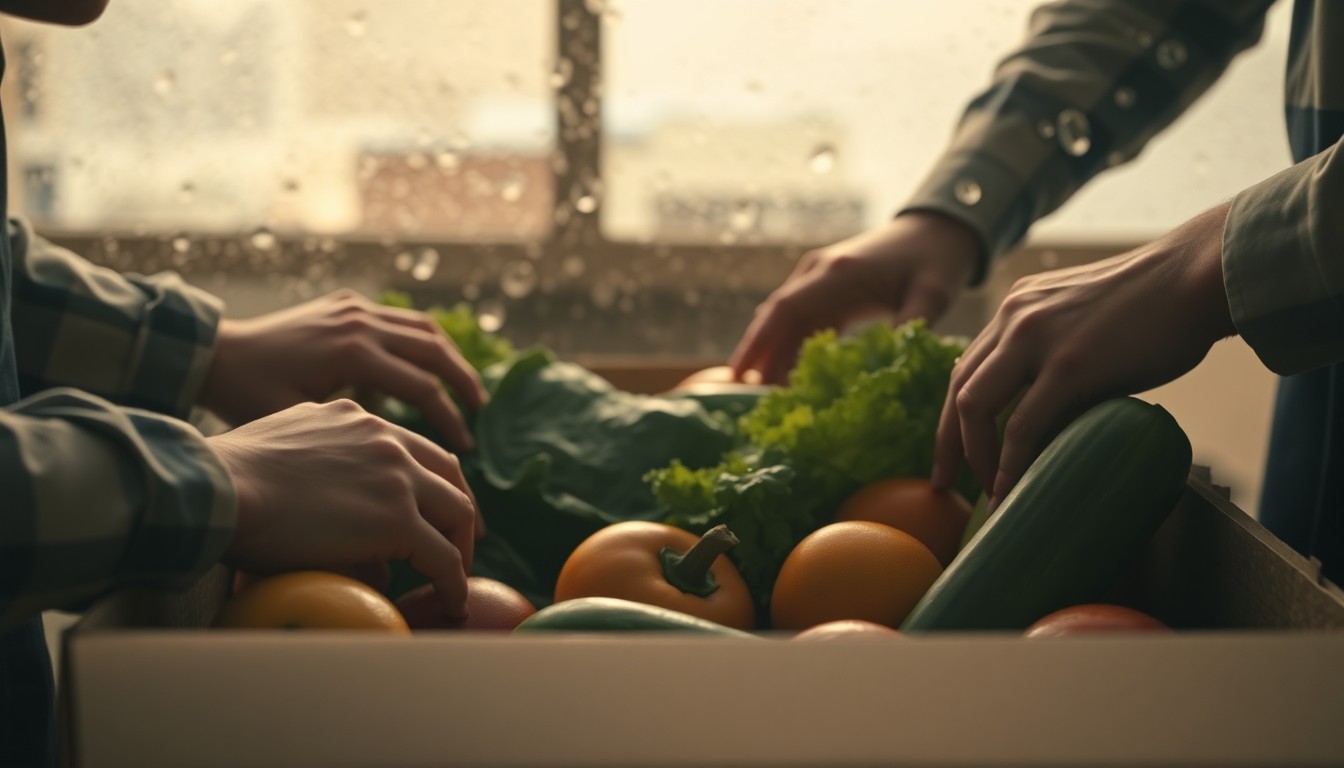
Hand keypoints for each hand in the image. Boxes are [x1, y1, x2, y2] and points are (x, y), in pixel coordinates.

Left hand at [199, 290, 487, 451]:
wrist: (212, 354)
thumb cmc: (247, 400)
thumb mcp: (300, 427)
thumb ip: (351, 443)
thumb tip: (397, 470)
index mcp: (352, 355)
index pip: (422, 389)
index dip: (449, 422)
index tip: (464, 450)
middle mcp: (360, 323)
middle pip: (435, 350)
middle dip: (464, 383)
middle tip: (480, 413)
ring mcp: (354, 309)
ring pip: (423, 328)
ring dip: (450, 358)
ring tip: (466, 387)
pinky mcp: (346, 304)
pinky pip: (398, 319)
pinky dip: (421, 341)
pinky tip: (427, 365)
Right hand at [210, 399, 479, 617]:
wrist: (216, 486)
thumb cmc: (227, 479)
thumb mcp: (285, 451)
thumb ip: (323, 473)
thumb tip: (340, 511)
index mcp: (356, 418)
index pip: (412, 448)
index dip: (430, 481)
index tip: (432, 509)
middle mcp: (385, 438)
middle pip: (449, 474)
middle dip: (459, 510)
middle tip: (459, 540)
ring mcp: (396, 476)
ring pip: (457, 512)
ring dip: (462, 547)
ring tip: (455, 578)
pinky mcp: (397, 519)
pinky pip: (443, 557)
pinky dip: (454, 582)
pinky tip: (452, 602)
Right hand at [729, 212, 980, 383]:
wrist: (937, 229)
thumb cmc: (936, 260)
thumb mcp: (932, 294)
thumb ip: (911, 325)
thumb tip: (891, 365)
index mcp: (838, 274)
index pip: (786, 309)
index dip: (759, 342)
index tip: (740, 373)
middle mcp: (820, 273)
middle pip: (777, 318)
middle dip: (758, 355)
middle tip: (744, 396)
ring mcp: (821, 279)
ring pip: (788, 323)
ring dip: (775, 355)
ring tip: (764, 395)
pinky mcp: (829, 290)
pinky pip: (804, 322)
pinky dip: (793, 348)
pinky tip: (788, 375)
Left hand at [931, 203, 1236, 507]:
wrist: (1195, 278)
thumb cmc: (1154, 306)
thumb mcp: (1080, 321)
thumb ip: (1051, 356)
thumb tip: (1043, 418)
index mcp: (1016, 307)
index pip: (965, 367)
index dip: (952, 414)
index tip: (949, 451)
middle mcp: (1014, 318)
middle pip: (957, 388)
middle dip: (947, 442)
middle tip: (945, 482)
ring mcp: (1037, 340)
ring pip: (976, 406)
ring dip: (976, 456)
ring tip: (988, 492)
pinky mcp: (1068, 366)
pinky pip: (1023, 425)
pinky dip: (1010, 462)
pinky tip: (1010, 488)